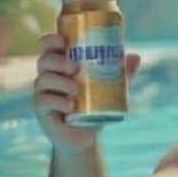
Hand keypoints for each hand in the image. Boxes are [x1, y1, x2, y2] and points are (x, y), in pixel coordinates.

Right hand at [32, 32, 140, 155]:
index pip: (48, 46)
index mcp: (61, 65)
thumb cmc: (95, 107)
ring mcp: (43, 93)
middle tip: (75, 68)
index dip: (51, 40)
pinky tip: (70, 106)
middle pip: (44, 60)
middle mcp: (48, 76)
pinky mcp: (42, 111)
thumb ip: (123, 73)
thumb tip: (136, 57)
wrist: (86, 136)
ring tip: (76, 90)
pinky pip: (43, 101)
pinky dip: (57, 101)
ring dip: (59, 81)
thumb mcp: (112, 89)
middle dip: (57, 61)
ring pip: (42, 80)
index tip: (63, 41)